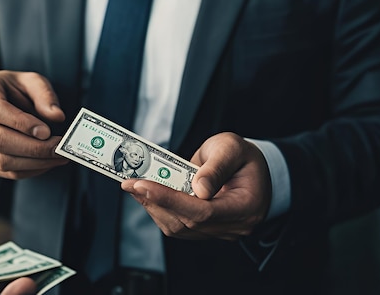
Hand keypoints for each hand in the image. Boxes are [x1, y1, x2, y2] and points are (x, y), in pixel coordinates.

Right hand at [0, 71, 68, 178]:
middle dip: (33, 148)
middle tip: (59, 148)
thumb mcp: (32, 81)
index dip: (22, 124)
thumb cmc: (15, 88)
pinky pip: (4, 172)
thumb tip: (56, 117)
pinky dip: (29, 170)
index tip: (46, 131)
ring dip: (34, 163)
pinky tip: (46, 162)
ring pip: (0, 161)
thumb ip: (44, 95)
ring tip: (58, 156)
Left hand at [121, 132, 271, 240]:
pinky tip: (147, 194)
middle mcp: (234, 226)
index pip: (203, 212)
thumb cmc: (242, 157)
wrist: (249, 169)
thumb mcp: (232, 148)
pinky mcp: (206, 231)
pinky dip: (159, 210)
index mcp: (246, 206)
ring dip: (152, 207)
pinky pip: (178, 225)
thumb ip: (216, 166)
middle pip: (186, 222)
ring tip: (135, 187)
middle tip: (130, 183)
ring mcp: (219, 232)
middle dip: (154, 201)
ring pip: (178, 227)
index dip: (170, 200)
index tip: (143, 186)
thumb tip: (199, 188)